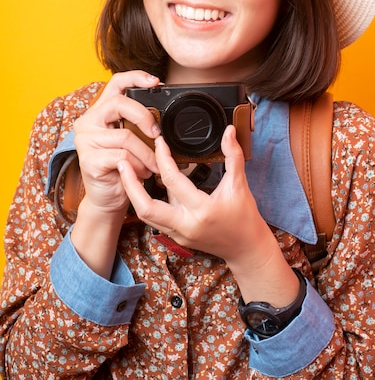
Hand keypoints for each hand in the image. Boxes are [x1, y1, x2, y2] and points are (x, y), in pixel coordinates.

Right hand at [73, 70, 161, 220]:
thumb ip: (138, 124)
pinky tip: (142, 173)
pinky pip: (122, 157)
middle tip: (157, 134)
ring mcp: (85, 141)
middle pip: (120, 104)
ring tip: (152, 166)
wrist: (108, 198)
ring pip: (126, 136)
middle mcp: (88, 122)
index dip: (136, 77)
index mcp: (99, 112)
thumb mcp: (131, 140)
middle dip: (145, 117)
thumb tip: (162, 114)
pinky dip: (138, 166)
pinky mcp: (89, 160)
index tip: (156, 82)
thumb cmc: (122, 167)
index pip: (115, 83)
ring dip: (147, 154)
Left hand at [118, 124, 270, 262]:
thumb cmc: (245, 218)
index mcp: (201, 210)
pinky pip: (155, 219)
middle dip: (130, 183)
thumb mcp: (240, 185)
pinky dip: (146, 201)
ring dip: (134, 193)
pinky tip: (142, 186)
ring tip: (126, 171)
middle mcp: (186, 225)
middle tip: (123, 161)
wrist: (246, 249)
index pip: (173, 180)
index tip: (159, 142)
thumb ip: (233, 156)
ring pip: (146, 215)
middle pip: (146, 207)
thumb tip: (229, 132)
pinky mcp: (176, 237)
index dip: (162, 158)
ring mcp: (179, 234)